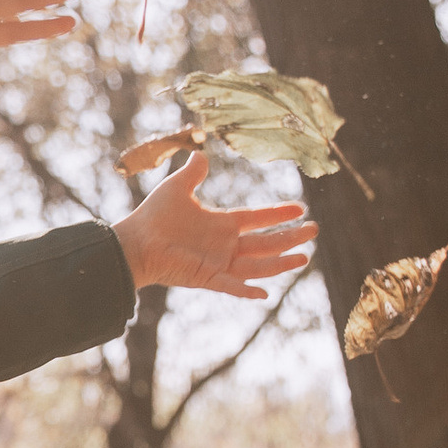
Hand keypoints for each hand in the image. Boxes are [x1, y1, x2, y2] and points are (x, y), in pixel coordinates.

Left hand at [117, 151, 316, 295]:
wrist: (134, 242)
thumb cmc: (153, 216)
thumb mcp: (177, 188)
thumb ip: (192, 172)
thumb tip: (200, 153)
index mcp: (221, 224)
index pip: (256, 219)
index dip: (277, 214)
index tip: (300, 209)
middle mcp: (225, 245)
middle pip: (266, 243)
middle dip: (290, 237)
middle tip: (314, 231)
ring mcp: (218, 263)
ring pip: (258, 266)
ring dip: (280, 263)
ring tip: (305, 257)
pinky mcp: (207, 278)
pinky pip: (231, 286)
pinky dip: (247, 291)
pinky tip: (265, 294)